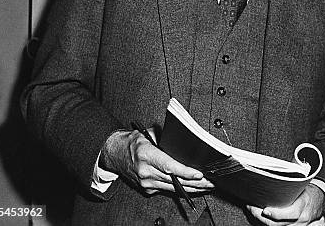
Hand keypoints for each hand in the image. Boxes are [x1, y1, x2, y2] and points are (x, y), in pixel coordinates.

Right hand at [100, 128, 214, 194]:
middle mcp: (145, 172)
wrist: (113, 154)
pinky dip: (181, 189)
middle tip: (211, 181)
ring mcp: (146, 183)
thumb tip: (182, 140)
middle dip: (195, 182)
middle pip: (174, 180)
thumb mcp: (147, 133)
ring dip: (192, 188)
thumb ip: (164, 138)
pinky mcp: (147, 189)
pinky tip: (194, 188)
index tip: (199, 174)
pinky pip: (168, 190)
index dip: (185, 171)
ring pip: (173, 188)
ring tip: (207, 186)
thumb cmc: (131, 142)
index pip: (169, 166)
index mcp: (146, 155)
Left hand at [246, 184, 324, 225]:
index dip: (276, 214)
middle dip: (261, 217)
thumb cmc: (307, 191)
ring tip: (251, 209)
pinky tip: (257, 215)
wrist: (318, 203)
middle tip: (250, 207)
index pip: (291, 214)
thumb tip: (280, 168)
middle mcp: (301, 219)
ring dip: (261, 219)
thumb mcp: (303, 184)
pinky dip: (265, 222)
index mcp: (304, 205)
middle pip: (279, 224)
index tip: (264, 209)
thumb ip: (293, 181)